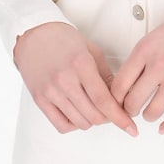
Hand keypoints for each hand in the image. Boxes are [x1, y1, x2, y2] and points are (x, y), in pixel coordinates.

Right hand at [13, 22, 137, 136]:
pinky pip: (61, 125)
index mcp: (81, 64)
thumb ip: (105, 74)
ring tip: (93, 107)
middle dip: (108, 118)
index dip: (120, 117)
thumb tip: (120, 97)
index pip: (104, 100)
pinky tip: (78, 113)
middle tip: (112, 111)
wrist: (33, 36)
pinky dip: (74, 125)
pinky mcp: (40, 100)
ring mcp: (51, 92)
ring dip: (92, 120)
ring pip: (80, 122)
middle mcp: (65, 80)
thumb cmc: (63, 39)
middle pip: (94, 115)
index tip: (131, 127)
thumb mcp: (91, 49)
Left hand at [110, 10, 163, 133]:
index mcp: (145, 50)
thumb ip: (142, 57)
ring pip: (154, 111)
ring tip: (149, 114)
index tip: (116, 102)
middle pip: (133, 101)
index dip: (114, 99)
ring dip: (149, 116)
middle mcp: (159, 65)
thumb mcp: (155, 36)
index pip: (120, 84)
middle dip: (130, 110)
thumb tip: (130, 80)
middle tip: (132, 110)